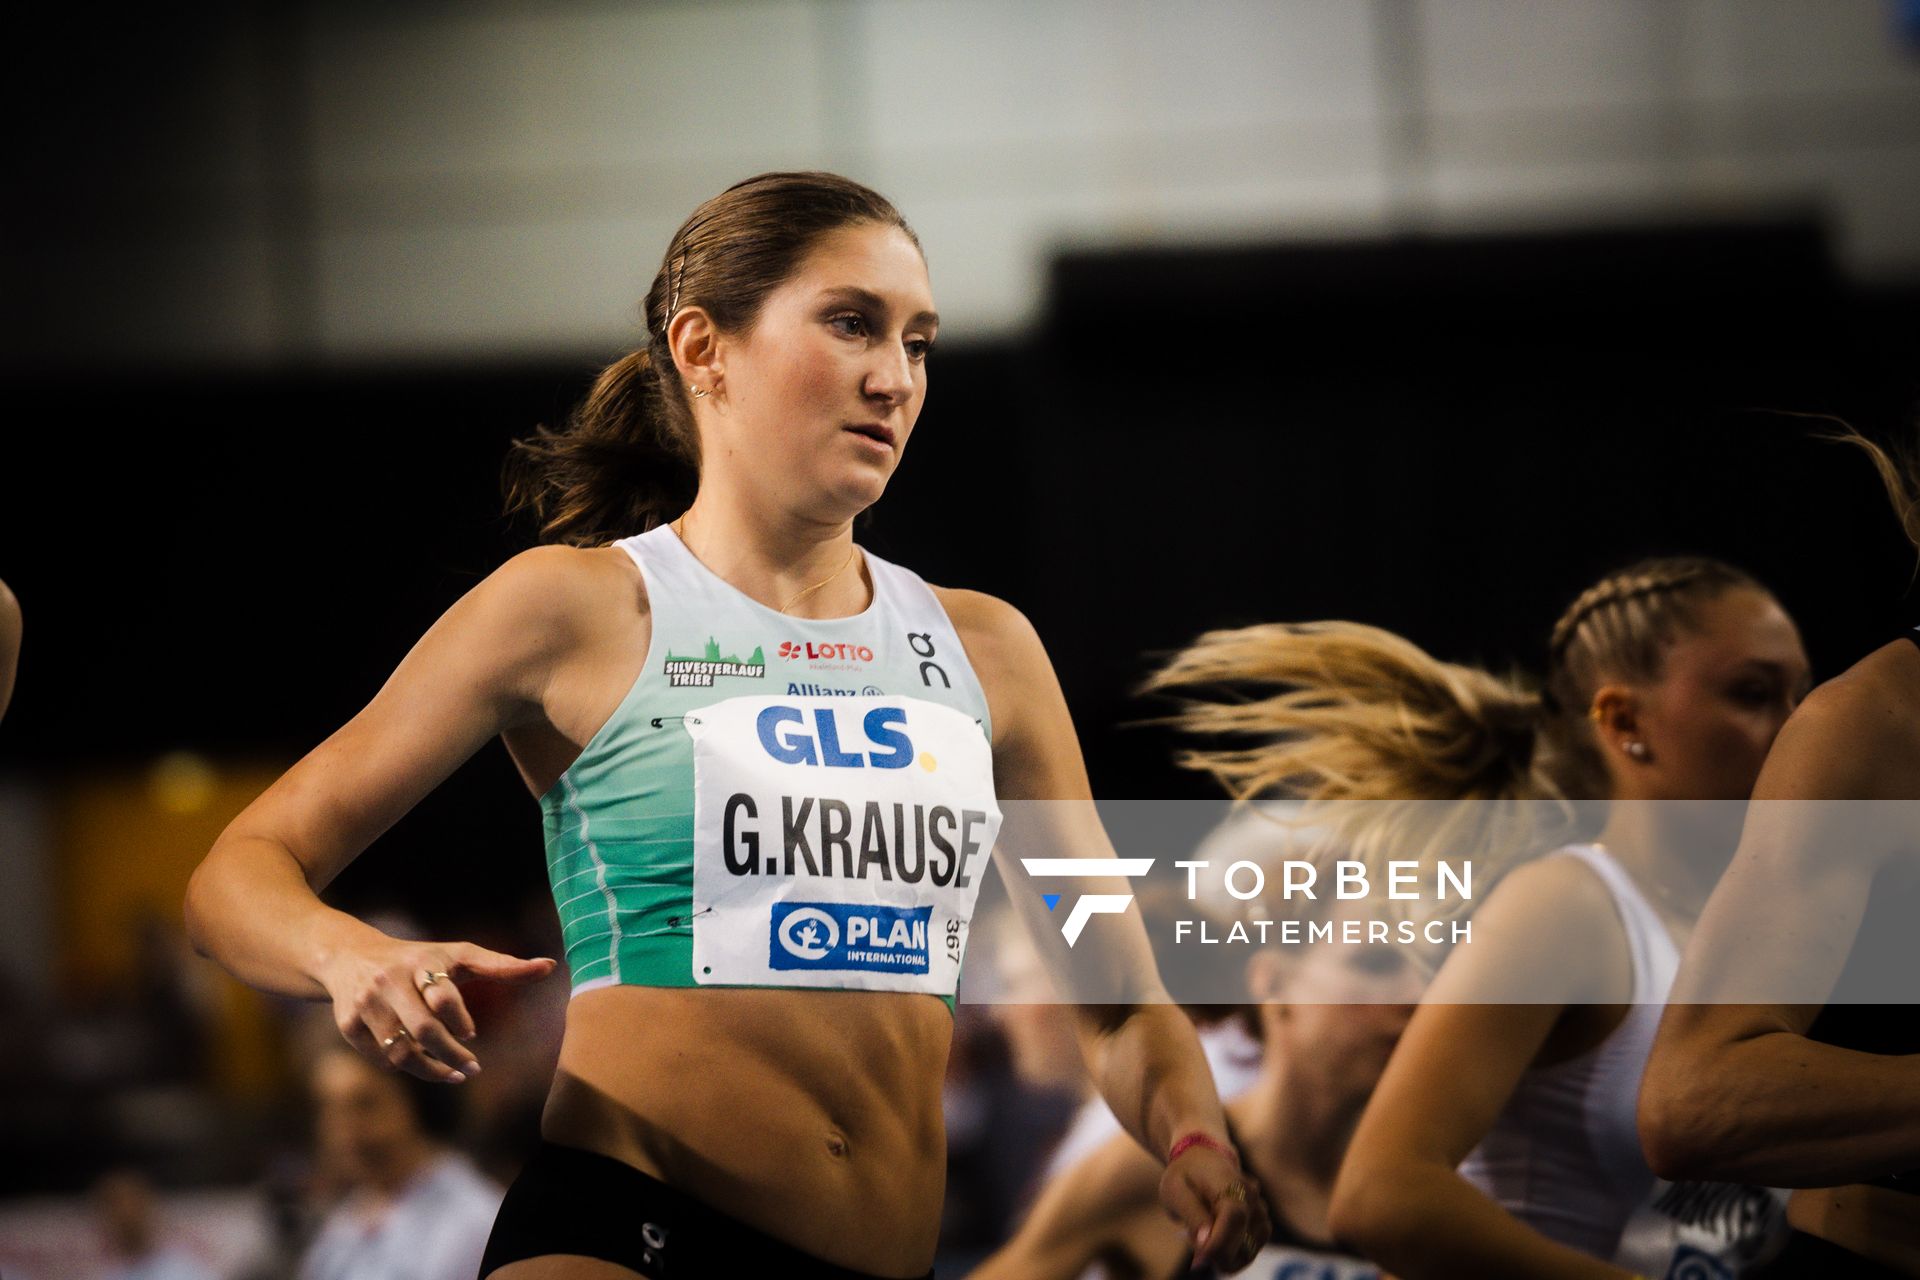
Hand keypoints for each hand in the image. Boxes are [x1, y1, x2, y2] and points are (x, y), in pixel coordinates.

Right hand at [321, 936, 555, 1081]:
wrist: (350, 956)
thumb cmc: (420, 958)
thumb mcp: (458, 955)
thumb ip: (502, 965)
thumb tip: (551, 966)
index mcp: (422, 961)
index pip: (444, 995)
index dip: (460, 1020)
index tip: (472, 1035)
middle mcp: (391, 980)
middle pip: (424, 1028)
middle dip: (450, 1055)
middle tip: (472, 1069)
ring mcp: (366, 1003)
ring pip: (401, 1049)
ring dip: (429, 1070)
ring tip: (453, 1076)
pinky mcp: (347, 1023)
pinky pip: (379, 1056)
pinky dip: (400, 1066)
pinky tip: (419, 1066)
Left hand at [1159, 1141, 1270, 1272]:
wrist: (1202, 1159)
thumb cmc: (1185, 1175)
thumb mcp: (1175, 1190)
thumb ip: (1191, 1215)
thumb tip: (1205, 1243)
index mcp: (1231, 1183)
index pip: (1234, 1218)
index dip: (1218, 1243)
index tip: (1198, 1260)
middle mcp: (1252, 1197)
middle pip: (1243, 1240)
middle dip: (1215, 1252)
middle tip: (1192, 1240)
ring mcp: (1260, 1211)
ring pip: (1247, 1251)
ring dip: (1223, 1254)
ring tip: (1202, 1235)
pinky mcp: (1261, 1224)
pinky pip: (1249, 1250)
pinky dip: (1232, 1254)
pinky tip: (1215, 1241)